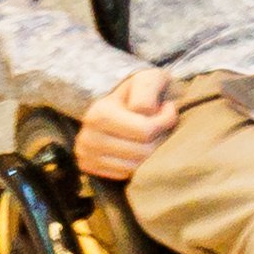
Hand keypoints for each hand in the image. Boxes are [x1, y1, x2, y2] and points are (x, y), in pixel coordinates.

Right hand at [71, 65, 175, 185]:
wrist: (122, 103)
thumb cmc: (141, 92)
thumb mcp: (149, 79)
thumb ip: (148, 88)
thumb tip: (144, 112)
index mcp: (100, 113)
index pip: (146, 130)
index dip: (166, 120)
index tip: (167, 107)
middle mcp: (87, 136)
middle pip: (142, 151)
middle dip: (160, 138)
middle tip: (162, 124)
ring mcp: (85, 154)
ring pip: (134, 166)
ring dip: (150, 152)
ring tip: (151, 134)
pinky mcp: (89, 168)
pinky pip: (124, 174)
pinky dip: (136, 163)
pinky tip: (138, 146)